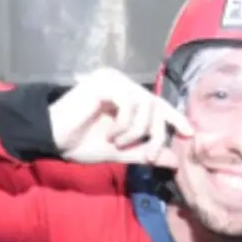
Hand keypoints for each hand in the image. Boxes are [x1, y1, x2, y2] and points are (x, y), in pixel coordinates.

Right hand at [49, 67, 193, 167]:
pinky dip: (125, 124)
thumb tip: (174, 161)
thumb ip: (145, 153)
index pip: (158, 105)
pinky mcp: (105, 82)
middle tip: (149, 156)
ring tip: (117, 143)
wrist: (52, 139)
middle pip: (156, 106)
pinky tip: (111, 134)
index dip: (174, 118)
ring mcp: (114, 80)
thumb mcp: (119, 152)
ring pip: (146, 105)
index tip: (189, 133)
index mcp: (126, 98)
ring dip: (137, 132)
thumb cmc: (81, 144)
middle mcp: (123, 84)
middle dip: (157, 135)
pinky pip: (130, 102)